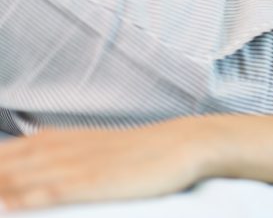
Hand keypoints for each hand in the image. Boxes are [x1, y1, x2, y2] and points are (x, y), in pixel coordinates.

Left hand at [0, 120, 211, 210]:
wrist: (180, 143)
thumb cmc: (137, 152)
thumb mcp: (88, 149)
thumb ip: (54, 156)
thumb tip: (30, 161)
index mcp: (49, 142)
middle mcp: (54, 150)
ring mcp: (71, 166)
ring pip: (11, 180)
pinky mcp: (90, 182)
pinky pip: (45, 192)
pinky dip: (20, 199)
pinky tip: (8, 205)